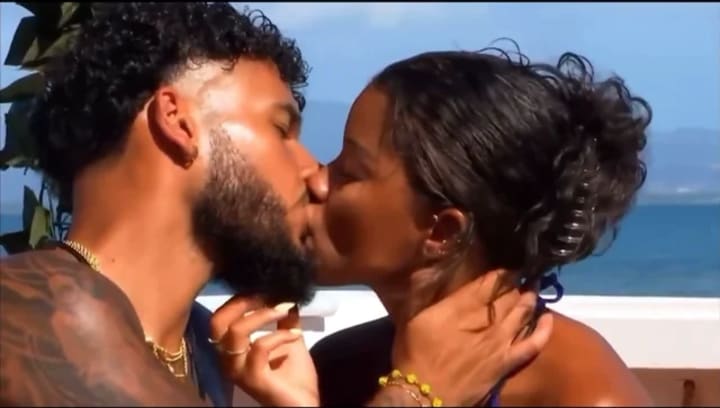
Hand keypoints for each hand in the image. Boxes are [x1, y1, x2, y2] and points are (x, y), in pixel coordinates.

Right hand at [209, 297, 318, 406]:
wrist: (304, 406)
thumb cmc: (294, 378)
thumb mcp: (289, 339)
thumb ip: (284, 319)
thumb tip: (286, 293)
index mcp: (232, 350)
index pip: (221, 317)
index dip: (240, 298)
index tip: (265, 287)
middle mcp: (228, 360)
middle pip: (218, 322)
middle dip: (243, 302)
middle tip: (268, 294)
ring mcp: (239, 371)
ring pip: (236, 332)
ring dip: (263, 315)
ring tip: (285, 309)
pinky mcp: (253, 380)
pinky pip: (259, 347)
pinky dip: (279, 335)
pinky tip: (296, 335)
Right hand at [390, 270, 552, 405]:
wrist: (425, 394)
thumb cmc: (414, 355)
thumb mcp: (414, 317)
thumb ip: (425, 294)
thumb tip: (429, 271)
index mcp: (462, 305)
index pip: (489, 280)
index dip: (501, 270)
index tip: (506, 264)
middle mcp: (486, 319)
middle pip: (509, 293)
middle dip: (515, 281)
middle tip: (521, 273)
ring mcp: (501, 340)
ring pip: (522, 311)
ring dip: (529, 297)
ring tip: (533, 286)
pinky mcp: (508, 361)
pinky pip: (533, 343)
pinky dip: (544, 329)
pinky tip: (548, 317)